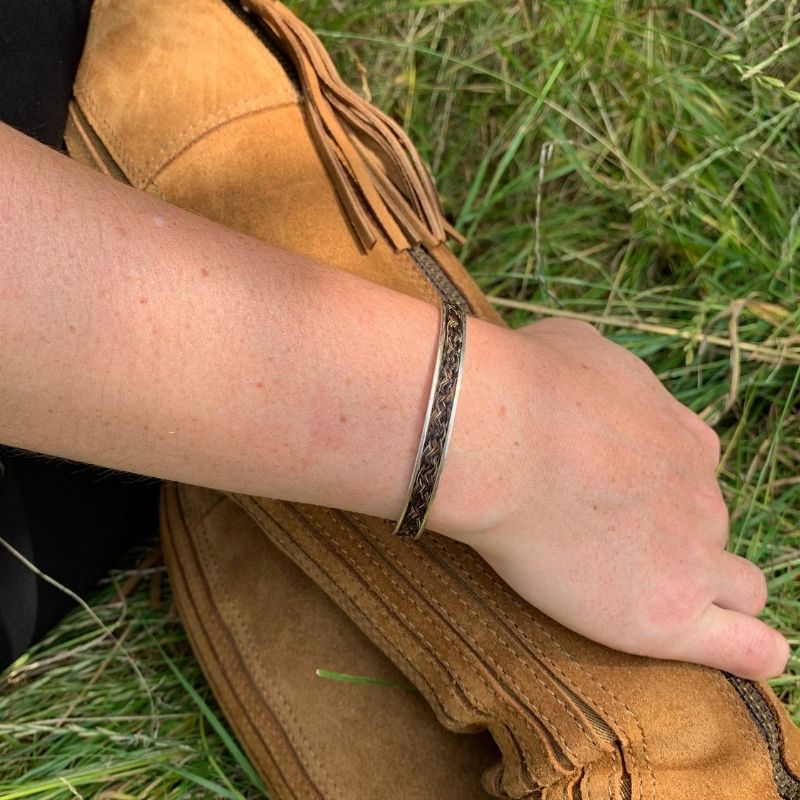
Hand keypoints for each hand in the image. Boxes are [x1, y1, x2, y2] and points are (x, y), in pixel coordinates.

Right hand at [452, 317, 787, 679]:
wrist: (503, 439)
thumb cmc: (525, 388)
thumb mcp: (572, 346)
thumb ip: (599, 370)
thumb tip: (584, 375)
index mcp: (683, 439)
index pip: (695, 473)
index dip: (662, 488)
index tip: (618, 496)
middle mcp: (700, 495)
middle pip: (710, 529)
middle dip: (676, 538)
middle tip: (610, 545)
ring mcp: (694, 556)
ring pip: (735, 586)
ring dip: (707, 592)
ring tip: (656, 598)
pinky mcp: (672, 615)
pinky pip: (743, 646)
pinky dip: (749, 651)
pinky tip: (750, 655)